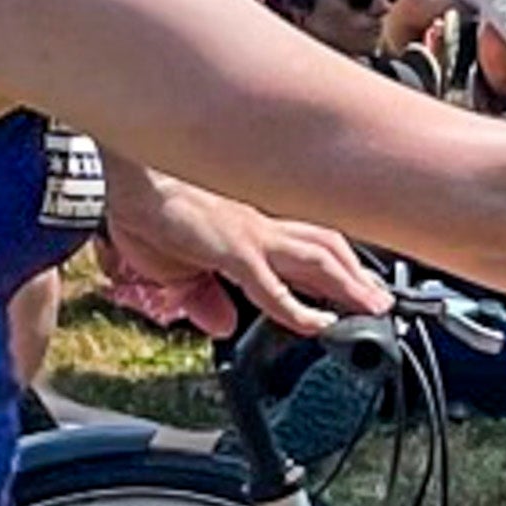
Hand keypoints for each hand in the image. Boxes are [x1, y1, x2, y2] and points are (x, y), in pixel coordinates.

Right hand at [107, 171, 384, 335]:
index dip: (336, 266)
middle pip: (326, 246)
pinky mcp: (230, 249)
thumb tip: (221, 323)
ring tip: (372, 310)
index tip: (357, 286)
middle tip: (383, 302)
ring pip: (317, 257)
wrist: (122, 179)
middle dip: (358, 275)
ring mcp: (249, 233)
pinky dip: (297, 309)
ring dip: (349, 286)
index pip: (304, 243)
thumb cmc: (144, 211)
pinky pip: (271, 286)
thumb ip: (204, 294)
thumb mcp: (176, 266)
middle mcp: (258, 223)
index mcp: (248, 223)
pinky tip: (316, 325)